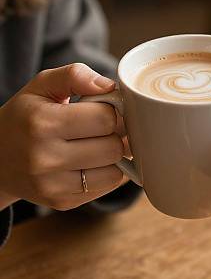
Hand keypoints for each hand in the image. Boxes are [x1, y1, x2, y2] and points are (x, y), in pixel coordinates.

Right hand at [0, 64, 124, 210]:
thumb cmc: (26, 117)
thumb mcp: (43, 86)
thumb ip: (75, 76)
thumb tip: (110, 86)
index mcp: (42, 123)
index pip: (106, 118)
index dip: (113, 112)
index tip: (105, 111)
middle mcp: (44, 158)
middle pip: (113, 147)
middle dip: (116, 135)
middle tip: (105, 129)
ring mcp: (52, 185)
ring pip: (116, 171)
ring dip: (114, 157)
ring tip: (98, 145)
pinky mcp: (62, 202)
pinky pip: (108, 186)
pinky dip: (108, 173)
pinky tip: (92, 162)